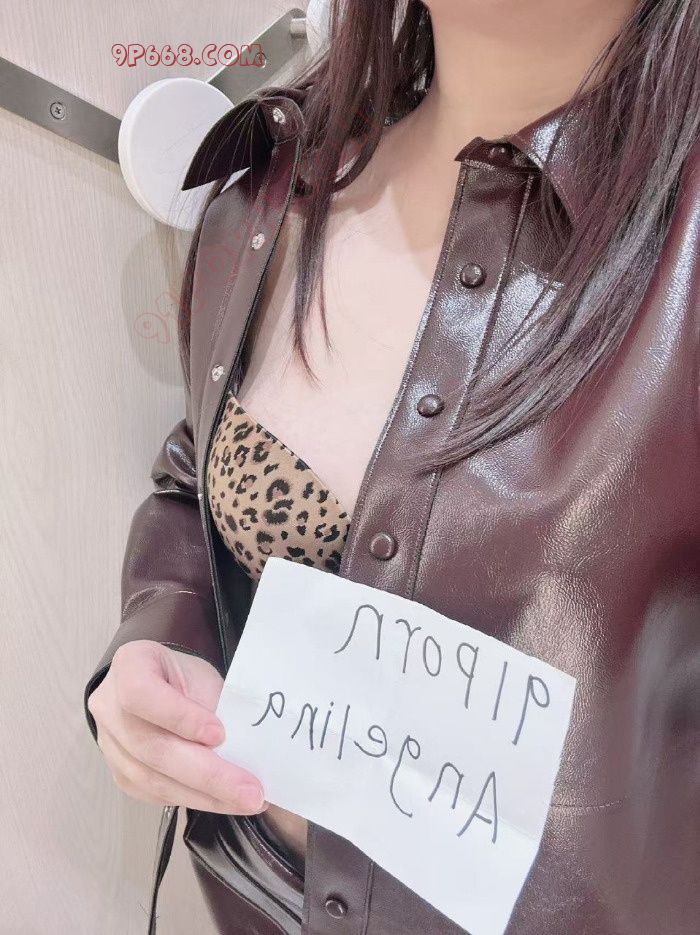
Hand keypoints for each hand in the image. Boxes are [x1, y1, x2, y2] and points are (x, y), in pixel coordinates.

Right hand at [87, 640, 266, 814]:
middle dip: (207, 774)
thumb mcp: (202, 678)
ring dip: (204, 795)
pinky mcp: (120, 774)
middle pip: (152, 748)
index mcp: (129, 665)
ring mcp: (109, 744)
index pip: (142, 694)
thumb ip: (214, 709)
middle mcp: (109, 706)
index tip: (219, 734)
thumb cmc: (184, 679)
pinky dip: (192, 800)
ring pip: (152, 779)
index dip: (179, 717)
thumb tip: (243, 752)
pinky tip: (222, 801)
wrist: (161, 687)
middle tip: (249, 791)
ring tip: (243, 801)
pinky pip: (154, 794)